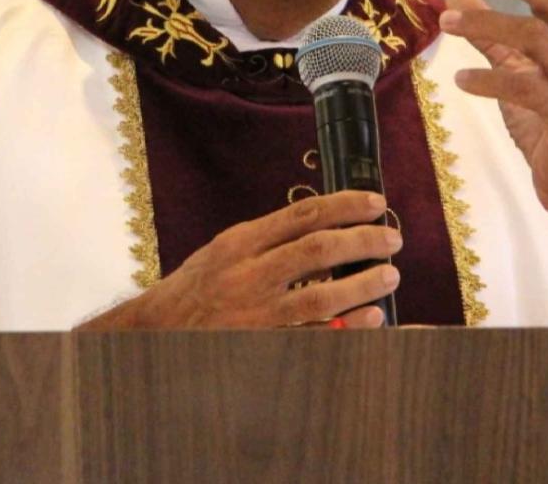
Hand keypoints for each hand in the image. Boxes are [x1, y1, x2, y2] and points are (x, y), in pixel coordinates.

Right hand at [78, 191, 401, 330]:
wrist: (155, 335)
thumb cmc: (195, 289)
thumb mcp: (225, 249)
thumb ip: (268, 237)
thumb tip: (321, 221)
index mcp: (241, 241)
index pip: (303, 213)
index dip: (345, 205)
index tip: (376, 201)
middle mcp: (248, 274)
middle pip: (318, 249)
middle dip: (362, 240)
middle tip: (392, 238)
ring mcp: (256, 314)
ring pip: (320, 296)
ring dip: (362, 284)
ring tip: (390, 275)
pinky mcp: (262, 347)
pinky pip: (313, 338)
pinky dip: (347, 328)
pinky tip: (372, 319)